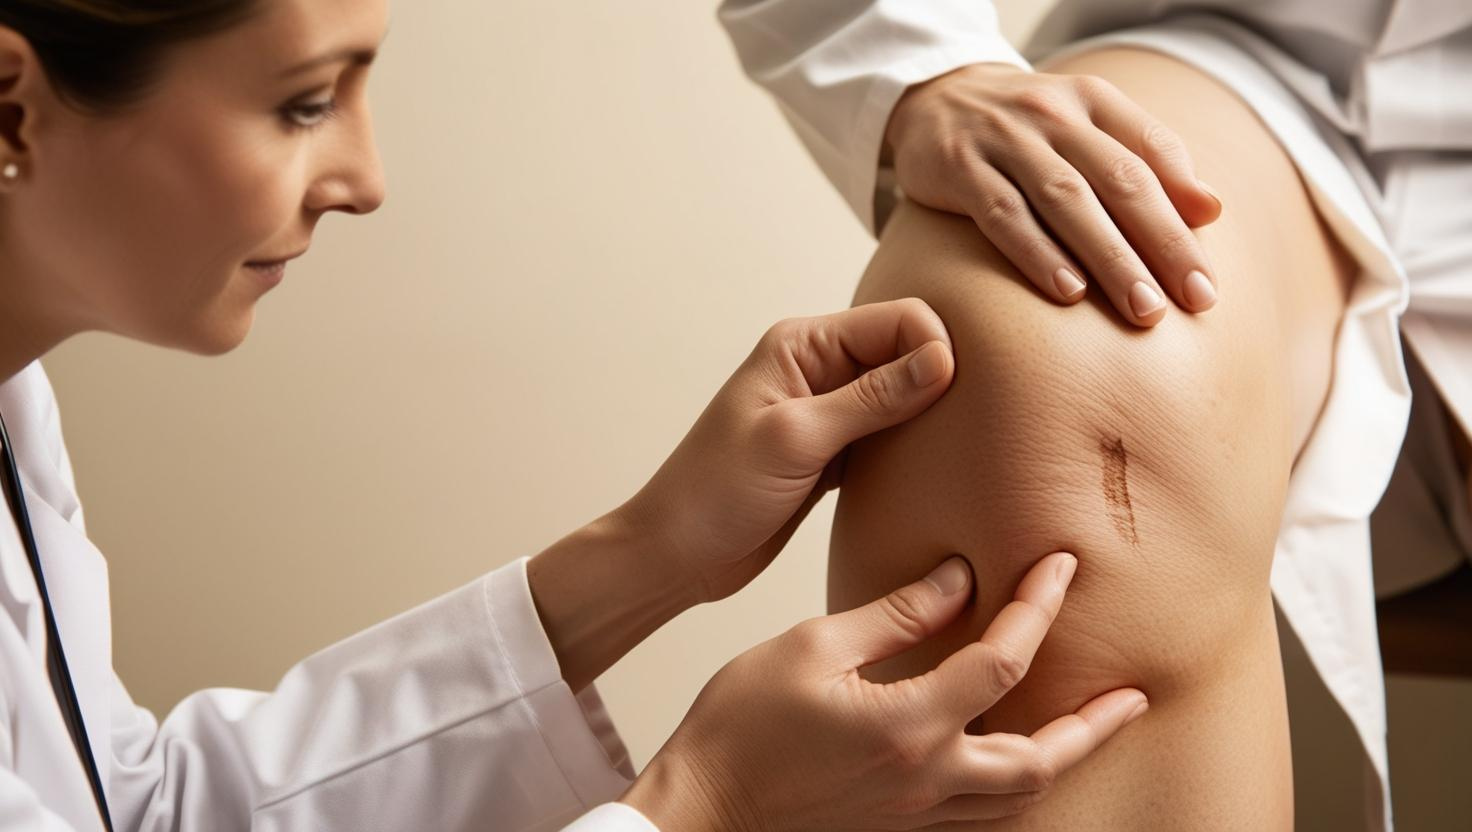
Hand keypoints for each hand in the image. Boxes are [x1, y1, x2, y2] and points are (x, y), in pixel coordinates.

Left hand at [621, 298, 954, 603]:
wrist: (677, 556)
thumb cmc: (715, 492)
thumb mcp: (796, 440)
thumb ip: (871, 399)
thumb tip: (944, 360)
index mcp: (803, 344)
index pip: (900, 319)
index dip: (938, 349)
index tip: (955, 397)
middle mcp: (819, 368)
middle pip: (909, 351)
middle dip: (945, 379)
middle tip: (975, 426)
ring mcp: (829, 411)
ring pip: (906, 396)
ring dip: (932, 416)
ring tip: (961, 450)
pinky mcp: (836, 453)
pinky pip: (891, 436)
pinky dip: (914, 449)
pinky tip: (931, 473)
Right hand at [621, 552, 1148, 829]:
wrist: (703, 808)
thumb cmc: (741, 726)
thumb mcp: (812, 648)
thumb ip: (894, 615)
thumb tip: (957, 579)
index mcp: (906, 726)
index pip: (1002, 663)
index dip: (1039, 609)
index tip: (1060, 566)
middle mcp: (925, 780)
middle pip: (1041, 760)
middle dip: (1094, 724)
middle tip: (1133, 692)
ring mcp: (915, 813)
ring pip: (1019, 800)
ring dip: (1064, 760)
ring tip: (1094, 727)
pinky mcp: (898, 828)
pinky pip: (981, 818)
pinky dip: (1016, 790)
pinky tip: (1017, 765)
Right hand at [885, 62, 1222, 326]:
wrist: (933, 97)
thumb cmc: (1026, 130)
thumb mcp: (1087, 126)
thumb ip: (1146, 162)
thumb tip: (1211, 210)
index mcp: (1094, 101)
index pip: (1153, 153)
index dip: (1187, 215)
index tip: (1207, 280)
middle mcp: (1053, 114)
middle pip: (1118, 180)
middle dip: (1161, 243)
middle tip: (1192, 301)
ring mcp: (1003, 139)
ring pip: (1066, 200)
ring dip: (1109, 256)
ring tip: (1141, 307)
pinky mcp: (958, 167)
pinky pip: (1002, 213)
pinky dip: (1037, 253)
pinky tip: (1068, 291)